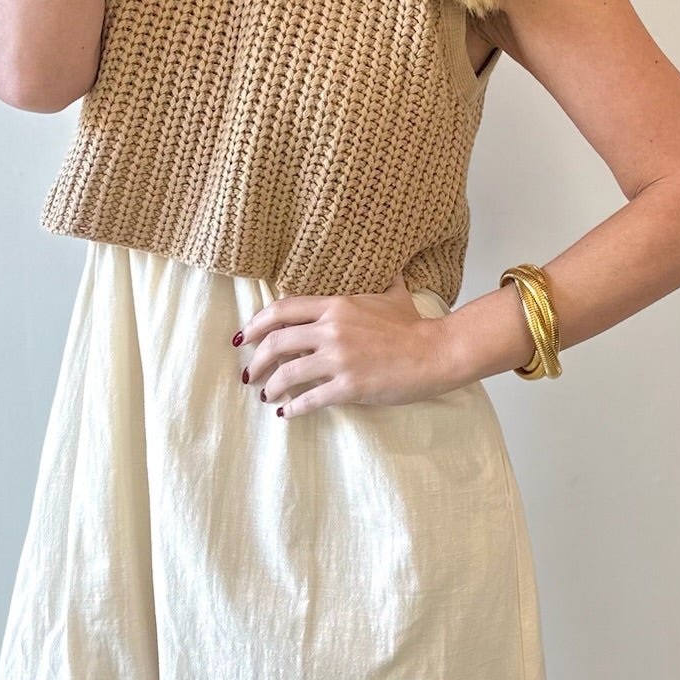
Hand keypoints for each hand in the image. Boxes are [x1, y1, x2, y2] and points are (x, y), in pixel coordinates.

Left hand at [235, 273, 458, 416]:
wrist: (436, 352)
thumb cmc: (415, 326)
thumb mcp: (394, 296)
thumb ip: (385, 281)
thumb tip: (394, 267)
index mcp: (336, 306)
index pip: (282, 310)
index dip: (256, 323)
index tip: (244, 336)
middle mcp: (331, 330)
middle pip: (276, 343)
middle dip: (256, 360)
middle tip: (249, 373)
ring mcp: (339, 360)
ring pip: (287, 373)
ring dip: (271, 386)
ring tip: (266, 395)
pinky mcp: (348, 387)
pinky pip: (310, 399)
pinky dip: (293, 407)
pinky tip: (286, 413)